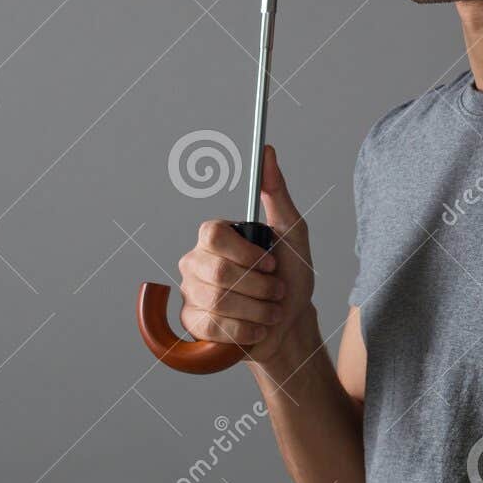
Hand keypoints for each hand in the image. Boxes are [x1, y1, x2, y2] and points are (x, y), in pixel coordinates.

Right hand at [177, 144, 315, 367]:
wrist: (290, 323)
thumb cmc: (291, 275)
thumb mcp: (292, 232)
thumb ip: (277, 193)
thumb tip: (268, 152)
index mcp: (215, 236)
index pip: (213, 234)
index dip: (247, 254)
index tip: (272, 263)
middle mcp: (196, 261)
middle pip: (218, 273)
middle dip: (260, 287)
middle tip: (276, 290)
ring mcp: (190, 292)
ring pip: (218, 302)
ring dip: (257, 310)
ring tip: (270, 310)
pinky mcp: (193, 323)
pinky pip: (213, 327)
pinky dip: (245, 330)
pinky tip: (256, 327)